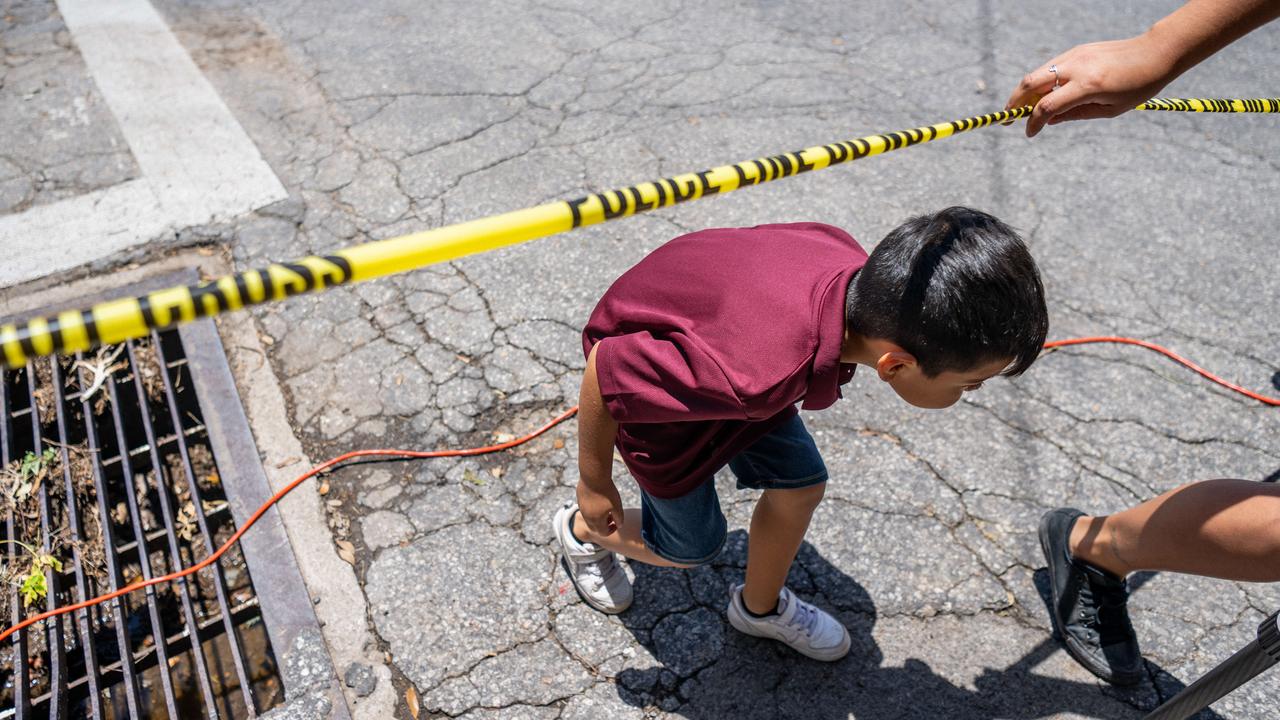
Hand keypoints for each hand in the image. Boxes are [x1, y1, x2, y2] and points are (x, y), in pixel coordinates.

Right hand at [576, 477, 621, 537]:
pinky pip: (586, 509)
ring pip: (589, 519)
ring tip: (606, 507)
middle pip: (595, 528)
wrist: (593, 476)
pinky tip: (599, 499)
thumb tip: (619, 525)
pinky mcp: (579, 500)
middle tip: (611, 516)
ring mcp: (581, 509)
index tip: (617, 522)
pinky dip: (593, 509)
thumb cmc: (607, 492)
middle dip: (604, 525)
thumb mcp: (617, 506)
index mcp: (596, 521)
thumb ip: (619, 518)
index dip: (612, 530)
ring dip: (598, 517)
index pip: (603, 533)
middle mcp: (587, 517)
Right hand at [1005, 33, 1176, 136]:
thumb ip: (1076, 114)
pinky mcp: (1076, 51)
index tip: (1029, 134)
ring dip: (1024, 92)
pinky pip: (1050, 68)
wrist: (1155, 52)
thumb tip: (1050, 120)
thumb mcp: (1108, 109)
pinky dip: (1040, 83)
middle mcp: (1076, 67)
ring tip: (1021, 109)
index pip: (1047, 106)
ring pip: (1036, 74)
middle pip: (1030, 84)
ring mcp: (1074, 55)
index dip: (1033, 123)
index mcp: (1087, 86)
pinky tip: (1042, 95)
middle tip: (1007, 118)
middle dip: (1014, 102)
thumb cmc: (1138, 86)